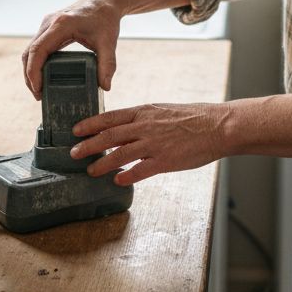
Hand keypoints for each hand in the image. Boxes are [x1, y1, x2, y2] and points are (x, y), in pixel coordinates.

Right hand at [22, 0, 122, 99]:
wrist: (105, 0)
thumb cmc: (106, 18)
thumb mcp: (109, 42)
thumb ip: (108, 64)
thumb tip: (105, 87)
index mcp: (61, 25)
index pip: (38, 50)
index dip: (33, 72)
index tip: (38, 89)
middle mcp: (49, 23)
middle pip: (29, 52)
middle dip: (30, 76)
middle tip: (38, 95)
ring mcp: (47, 25)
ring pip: (30, 50)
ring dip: (31, 70)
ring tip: (40, 90)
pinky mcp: (49, 28)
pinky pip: (37, 47)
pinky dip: (36, 62)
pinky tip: (43, 76)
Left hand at [70, 103, 232, 185]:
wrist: (218, 126)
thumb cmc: (194, 117)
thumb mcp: (163, 111)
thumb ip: (143, 120)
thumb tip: (125, 129)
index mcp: (144, 112)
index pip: (110, 117)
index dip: (90, 125)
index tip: (76, 130)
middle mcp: (145, 126)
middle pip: (109, 136)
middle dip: (88, 145)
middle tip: (73, 153)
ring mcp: (154, 144)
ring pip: (120, 154)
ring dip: (102, 163)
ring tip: (91, 171)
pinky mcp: (165, 160)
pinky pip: (140, 170)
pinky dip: (127, 176)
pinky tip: (118, 180)